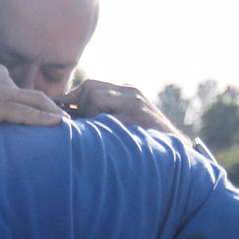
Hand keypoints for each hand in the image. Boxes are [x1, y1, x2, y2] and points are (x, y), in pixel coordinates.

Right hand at [0, 57, 62, 128]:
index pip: (12, 85)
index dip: (23, 99)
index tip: (32, 110)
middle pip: (29, 92)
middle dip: (47, 105)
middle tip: (59, 117)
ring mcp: (0, 90)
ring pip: (35, 101)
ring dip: (53, 112)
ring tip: (66, 123)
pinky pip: (27, 113)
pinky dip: (44, 120)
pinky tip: (58, 125)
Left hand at [54, 79, 181, 135]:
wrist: (175, 153)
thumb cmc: (142, 142)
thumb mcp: (123, 121)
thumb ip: (101, 114)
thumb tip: (64, 116)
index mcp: (126, 91)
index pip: (89, 86)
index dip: (72, 100)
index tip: (63, 115)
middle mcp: (131, 92)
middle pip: (89, 88)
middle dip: (81, 108)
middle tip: (88, 128)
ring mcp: (135, 102)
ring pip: (94, 97)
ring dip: (89, 118)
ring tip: (102, 134)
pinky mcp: (136, 116)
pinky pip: (105, 117)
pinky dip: (99, 128)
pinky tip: (105, 140)